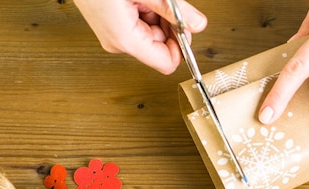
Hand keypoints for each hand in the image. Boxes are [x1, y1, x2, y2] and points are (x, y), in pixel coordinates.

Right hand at [74, 0, 206, 74]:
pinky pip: (138, 24)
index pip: (167, 63)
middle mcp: (117, 42)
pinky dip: (147, 10)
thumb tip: (197, 24)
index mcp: (125, 40)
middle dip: (170, 26)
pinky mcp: (110, 25)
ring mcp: (113, 34)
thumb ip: (174, 11)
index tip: (185, 28)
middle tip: (169, 4)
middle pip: (160, 47)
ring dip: (158, 16)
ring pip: (151, 34)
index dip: (181, 46)